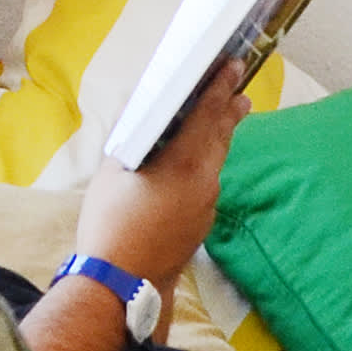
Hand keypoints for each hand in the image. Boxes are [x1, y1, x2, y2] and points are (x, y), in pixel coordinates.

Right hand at [77, 57, 246, 294]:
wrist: (122, 283)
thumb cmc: (110, 224)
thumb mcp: (112, 173)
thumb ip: (129, 139)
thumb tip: (137, 113)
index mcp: (184, 164)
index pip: (208, 115)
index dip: (220, 88)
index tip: (233, 67)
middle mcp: (205, 183)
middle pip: (221, 139)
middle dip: (230, 113)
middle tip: (241, 93)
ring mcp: (207, 206)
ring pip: (216, 165)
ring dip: (219, 141)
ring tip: (225, 122)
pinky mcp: (202, 225)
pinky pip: (207, 187)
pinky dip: (205, 169)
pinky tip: (194, 167)